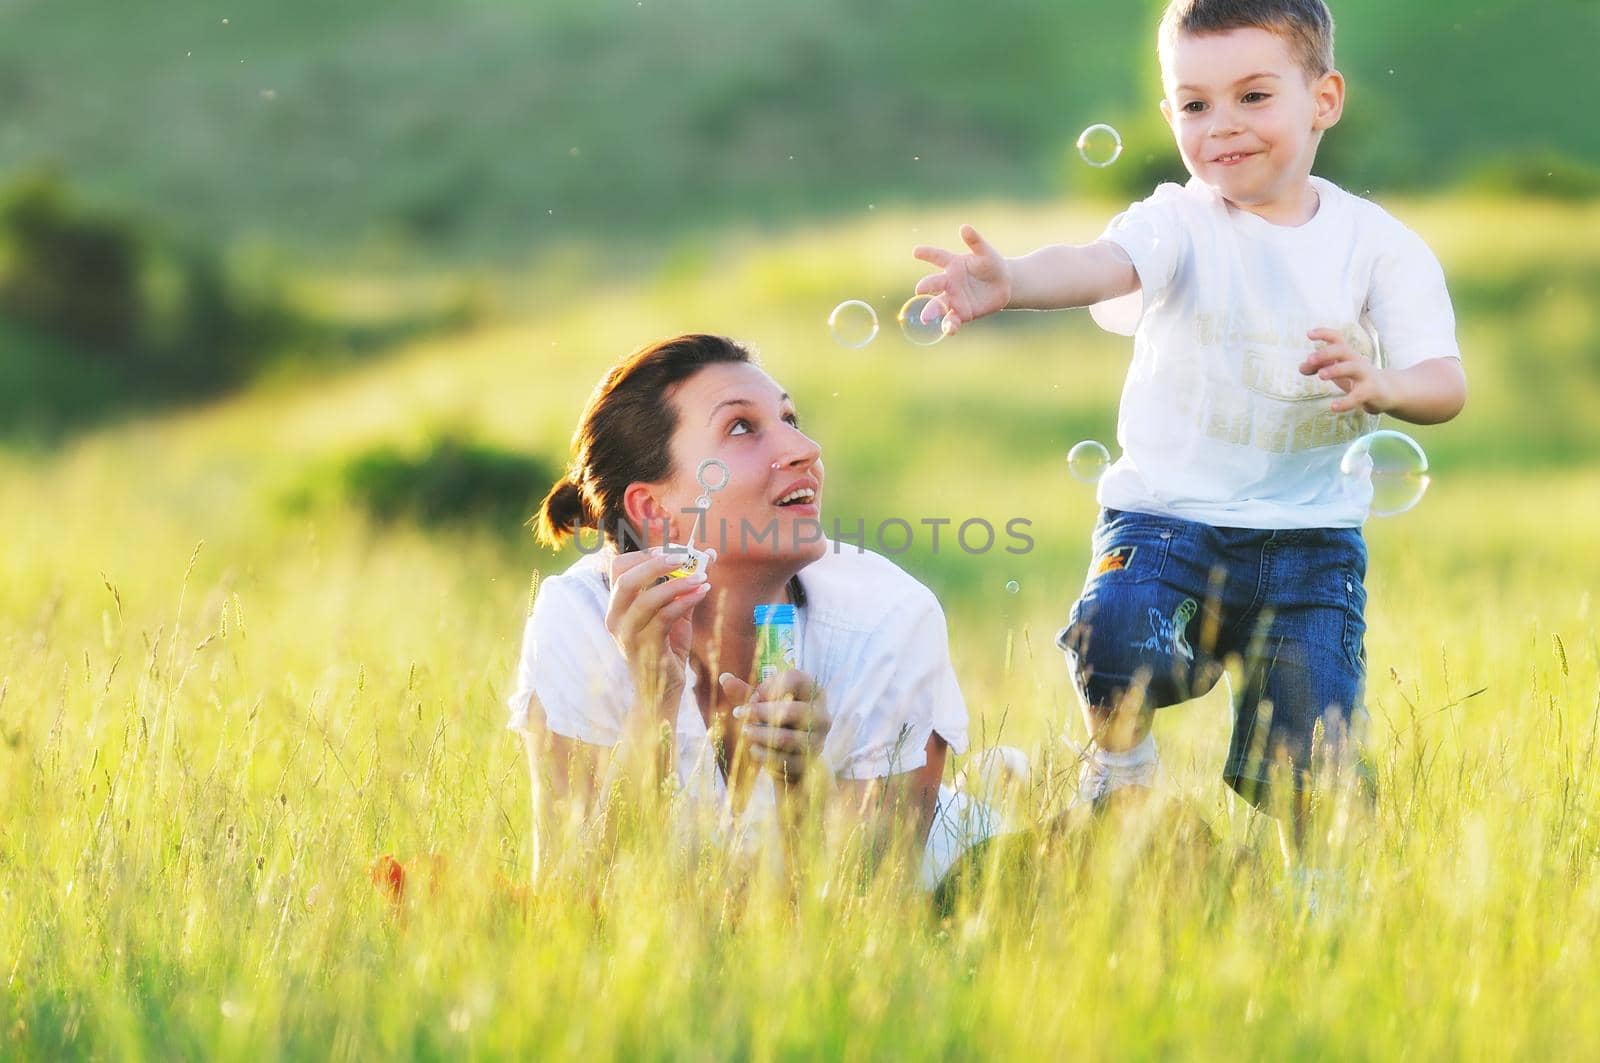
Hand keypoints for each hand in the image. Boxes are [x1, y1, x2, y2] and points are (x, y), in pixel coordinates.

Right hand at [604, 548, 713, 711]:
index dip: (644, 554)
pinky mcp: (645, 648)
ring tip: (702, 577)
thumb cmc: (667, 650)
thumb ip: (684, 587)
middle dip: (656, 563)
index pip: (619, 568)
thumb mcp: (675, 614)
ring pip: (648, 598)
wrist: (662, 691)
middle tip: (685, 557)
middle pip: (627, 579)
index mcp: (617, 607)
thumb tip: (706, 556)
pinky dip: (686, 601)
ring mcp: (627, 635)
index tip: (671, 550)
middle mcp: (616, 619)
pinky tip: (702, 593)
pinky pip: (665, 617)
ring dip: (679, 583)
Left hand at [719, 670, 831, 784]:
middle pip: (791, 710)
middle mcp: (821, 714)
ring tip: (745, 732)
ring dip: (759, 734)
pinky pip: (784, 760)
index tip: (753, 696)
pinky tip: (753, 749)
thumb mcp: (763, 703)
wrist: (795, 754)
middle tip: (739, 714)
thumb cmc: (778, 719)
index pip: (794, 679)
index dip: (769, 687)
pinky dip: (764, 754)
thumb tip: (723, 678)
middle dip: (760, 712)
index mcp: (812, 690)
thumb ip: (745, 692)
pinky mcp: (809, 761)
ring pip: (786, 738)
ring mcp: (818, 739)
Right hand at [911, 224, 1011, 335]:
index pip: (938, 257)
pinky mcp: (961, 314)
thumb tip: (964, 227)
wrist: (1003, 285)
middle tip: (919, 289)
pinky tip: (948, 329)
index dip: (927, 253)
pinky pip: (952, 321)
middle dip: (926, 286)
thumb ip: (975, 241)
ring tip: (926, 318)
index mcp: (953, 264)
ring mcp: (953, 299)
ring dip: (931, 311)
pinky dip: (949, 326)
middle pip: (934, 283)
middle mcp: (949, 282)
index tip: (916, 251)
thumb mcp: (986, 252)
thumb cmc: (991, 264)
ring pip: (938, 305)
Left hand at [1301, 328, 1395, 413]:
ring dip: (1336, 369)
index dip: (1324, 333)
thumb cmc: (1357, 378)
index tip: (1309, 334)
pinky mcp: (1371, 392)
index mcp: (1348, 355)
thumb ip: (1319, 367)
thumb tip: (1301, 367)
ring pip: (1352, 368)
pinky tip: (1333, 407)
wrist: (1388, 391)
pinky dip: (1345, 402)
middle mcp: (1357, 361)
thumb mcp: (1338, 371)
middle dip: (1326, 353)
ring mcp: (1365, 376)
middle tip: (1309, 359)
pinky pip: (1358, 396)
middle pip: (1343, 350)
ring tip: (1321, 375)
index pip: (1337, 338)